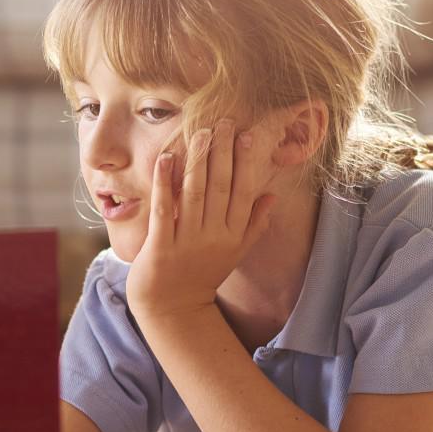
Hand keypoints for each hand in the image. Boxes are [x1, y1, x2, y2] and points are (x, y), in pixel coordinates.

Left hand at [126, 119, 278, 321]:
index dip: (246, 163)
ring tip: (201, 132)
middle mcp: (214, 236)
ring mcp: (187, 241)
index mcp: (233, 235)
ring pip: (195, 193)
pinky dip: (165, 182)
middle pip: (221, 186)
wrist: (173, 309)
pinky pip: (164, 208)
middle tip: (223, 122)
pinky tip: (166, 158)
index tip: (247, 135)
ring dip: (198, 160)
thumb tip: (271, 196)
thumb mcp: (235, 252)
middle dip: (223, 152)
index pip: (243, 192)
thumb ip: (254, 224)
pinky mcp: (161, 247)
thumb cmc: (203, 274)